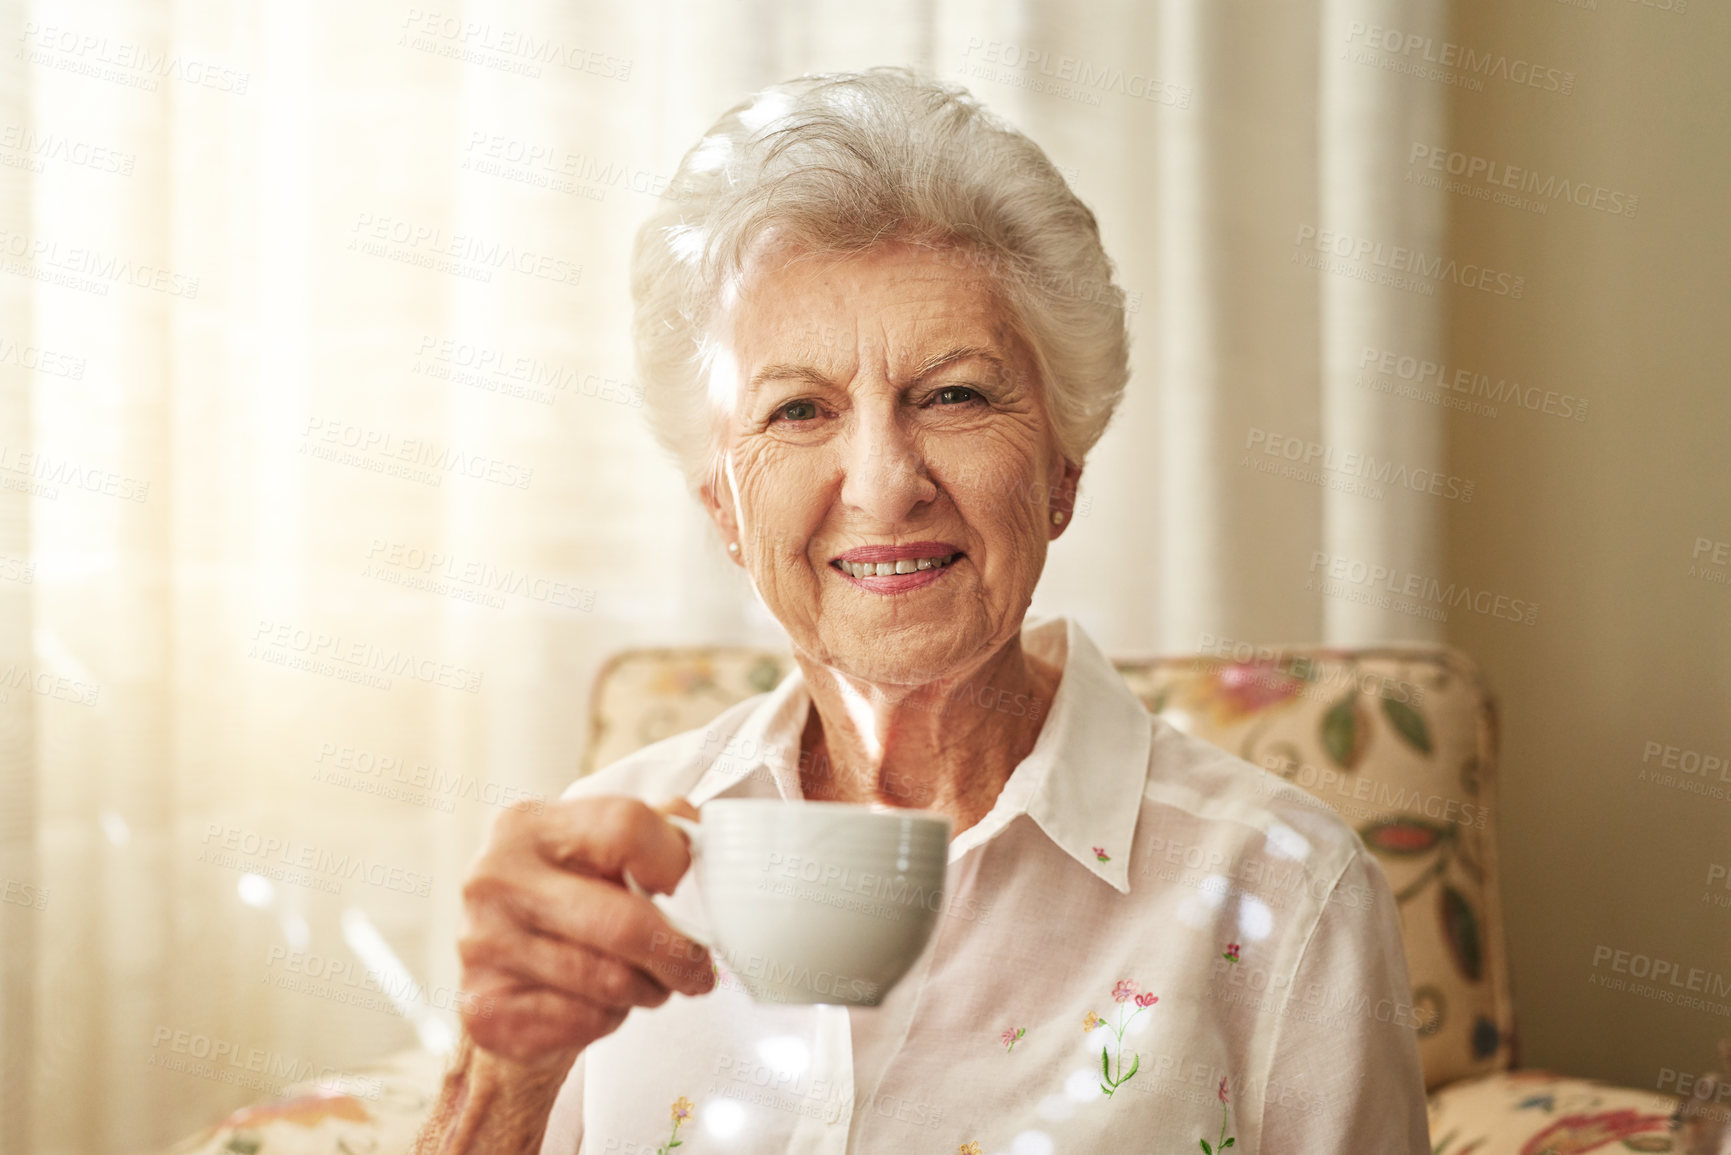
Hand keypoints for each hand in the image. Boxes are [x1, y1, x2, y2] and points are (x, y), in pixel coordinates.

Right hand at [456, 796, 713, 1069]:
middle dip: (677, 954)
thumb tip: (702, 834)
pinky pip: (584, 1021)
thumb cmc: (566, 908)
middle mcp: (495, 880)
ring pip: (610, 980)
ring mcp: (483, 946)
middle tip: (699, 970)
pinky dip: (610, 1020)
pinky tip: (600, 1005)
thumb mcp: (601, 853)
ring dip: (648, 990)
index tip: (687, 885)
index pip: (626, 827)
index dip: (674, 860)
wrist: (502, 982)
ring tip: (648, 984)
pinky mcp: (486, 1010)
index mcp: (526, 826)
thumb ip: (654, 828)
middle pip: (622, 921)